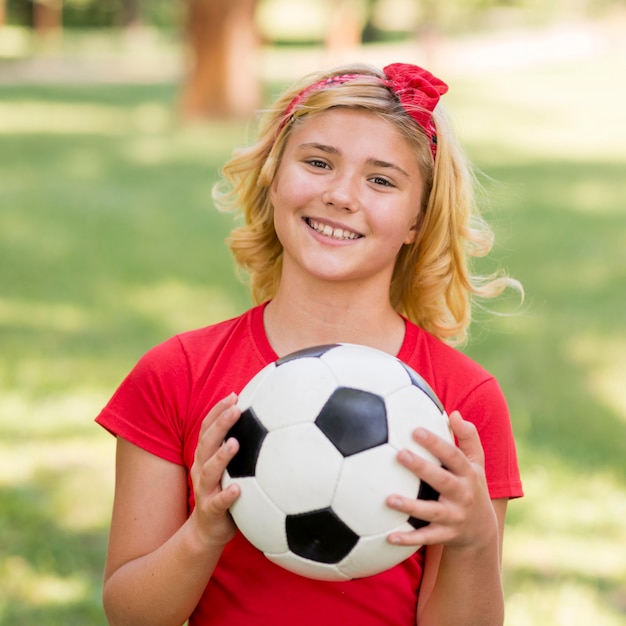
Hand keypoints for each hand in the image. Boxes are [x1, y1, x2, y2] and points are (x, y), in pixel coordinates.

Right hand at [189, 393, 241, 547]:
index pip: (208, 428)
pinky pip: (218, 503)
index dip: (217, 411)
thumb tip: (270, 422)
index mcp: (205, 456)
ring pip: (209, 470)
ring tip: (235, 444)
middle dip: (220, 424)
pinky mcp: (210, 511)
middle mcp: (201, 469)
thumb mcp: (231, 467)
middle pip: (207, 442)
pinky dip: (226, 495)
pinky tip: (238, 489)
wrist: (207, 531)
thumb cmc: (224, 491)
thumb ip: (242, 446)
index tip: (234, 395)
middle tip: (236, 410)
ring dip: (221, 456)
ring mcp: (204, 490)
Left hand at [386, 411, 497, 550]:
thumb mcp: (477, 463)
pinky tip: (388, 536)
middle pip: (443, 481)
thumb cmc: (471, 486)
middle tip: (400, 454)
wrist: (482, 532)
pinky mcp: (446, 536)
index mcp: (468, 474)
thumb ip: (468, 438)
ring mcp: (455, 517)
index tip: (415, 430)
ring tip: (389, 499)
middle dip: (422, 468)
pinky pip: (426, 538)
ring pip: (432, 512)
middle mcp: (463, 495)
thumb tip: (455, 414)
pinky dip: (408, 539)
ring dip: (411, 506)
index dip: (436, 443)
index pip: (453, 455)